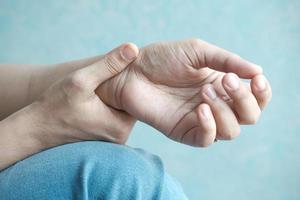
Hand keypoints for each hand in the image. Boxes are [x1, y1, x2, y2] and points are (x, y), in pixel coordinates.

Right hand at [35, 43, 138, 143]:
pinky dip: (109, 107)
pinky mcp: (105, 140)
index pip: (139, 98)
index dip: (131, 81)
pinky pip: (114, 117)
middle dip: (122, 91)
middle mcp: (121, 137)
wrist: (35, 130)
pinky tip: (96, 100)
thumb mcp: (81, 80)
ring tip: (101, 90)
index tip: (123, 71)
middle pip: (131, 105)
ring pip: (122, 110)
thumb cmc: (54, 106)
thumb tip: (133, 49)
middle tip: (109, 78)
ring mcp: (113, 140)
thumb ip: (109, 65)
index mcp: (120, 126)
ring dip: (115, 99)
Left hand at [97, 39, 271, 146]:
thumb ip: (227, 60)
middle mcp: (215, 105)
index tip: (257, 79)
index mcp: (222, 86)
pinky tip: (200, 108)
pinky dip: (210, 126)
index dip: (262, 92)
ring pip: (232, 131)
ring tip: (205, 90)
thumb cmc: (163, 58)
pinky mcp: (183, 131)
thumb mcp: (198, 51)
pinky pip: (206, 139)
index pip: (254, 98)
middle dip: (243, 99)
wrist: (133, 71)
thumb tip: (258, 71)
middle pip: (249, 117)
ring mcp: (200, 120)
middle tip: (225, 81)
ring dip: (225, 110)